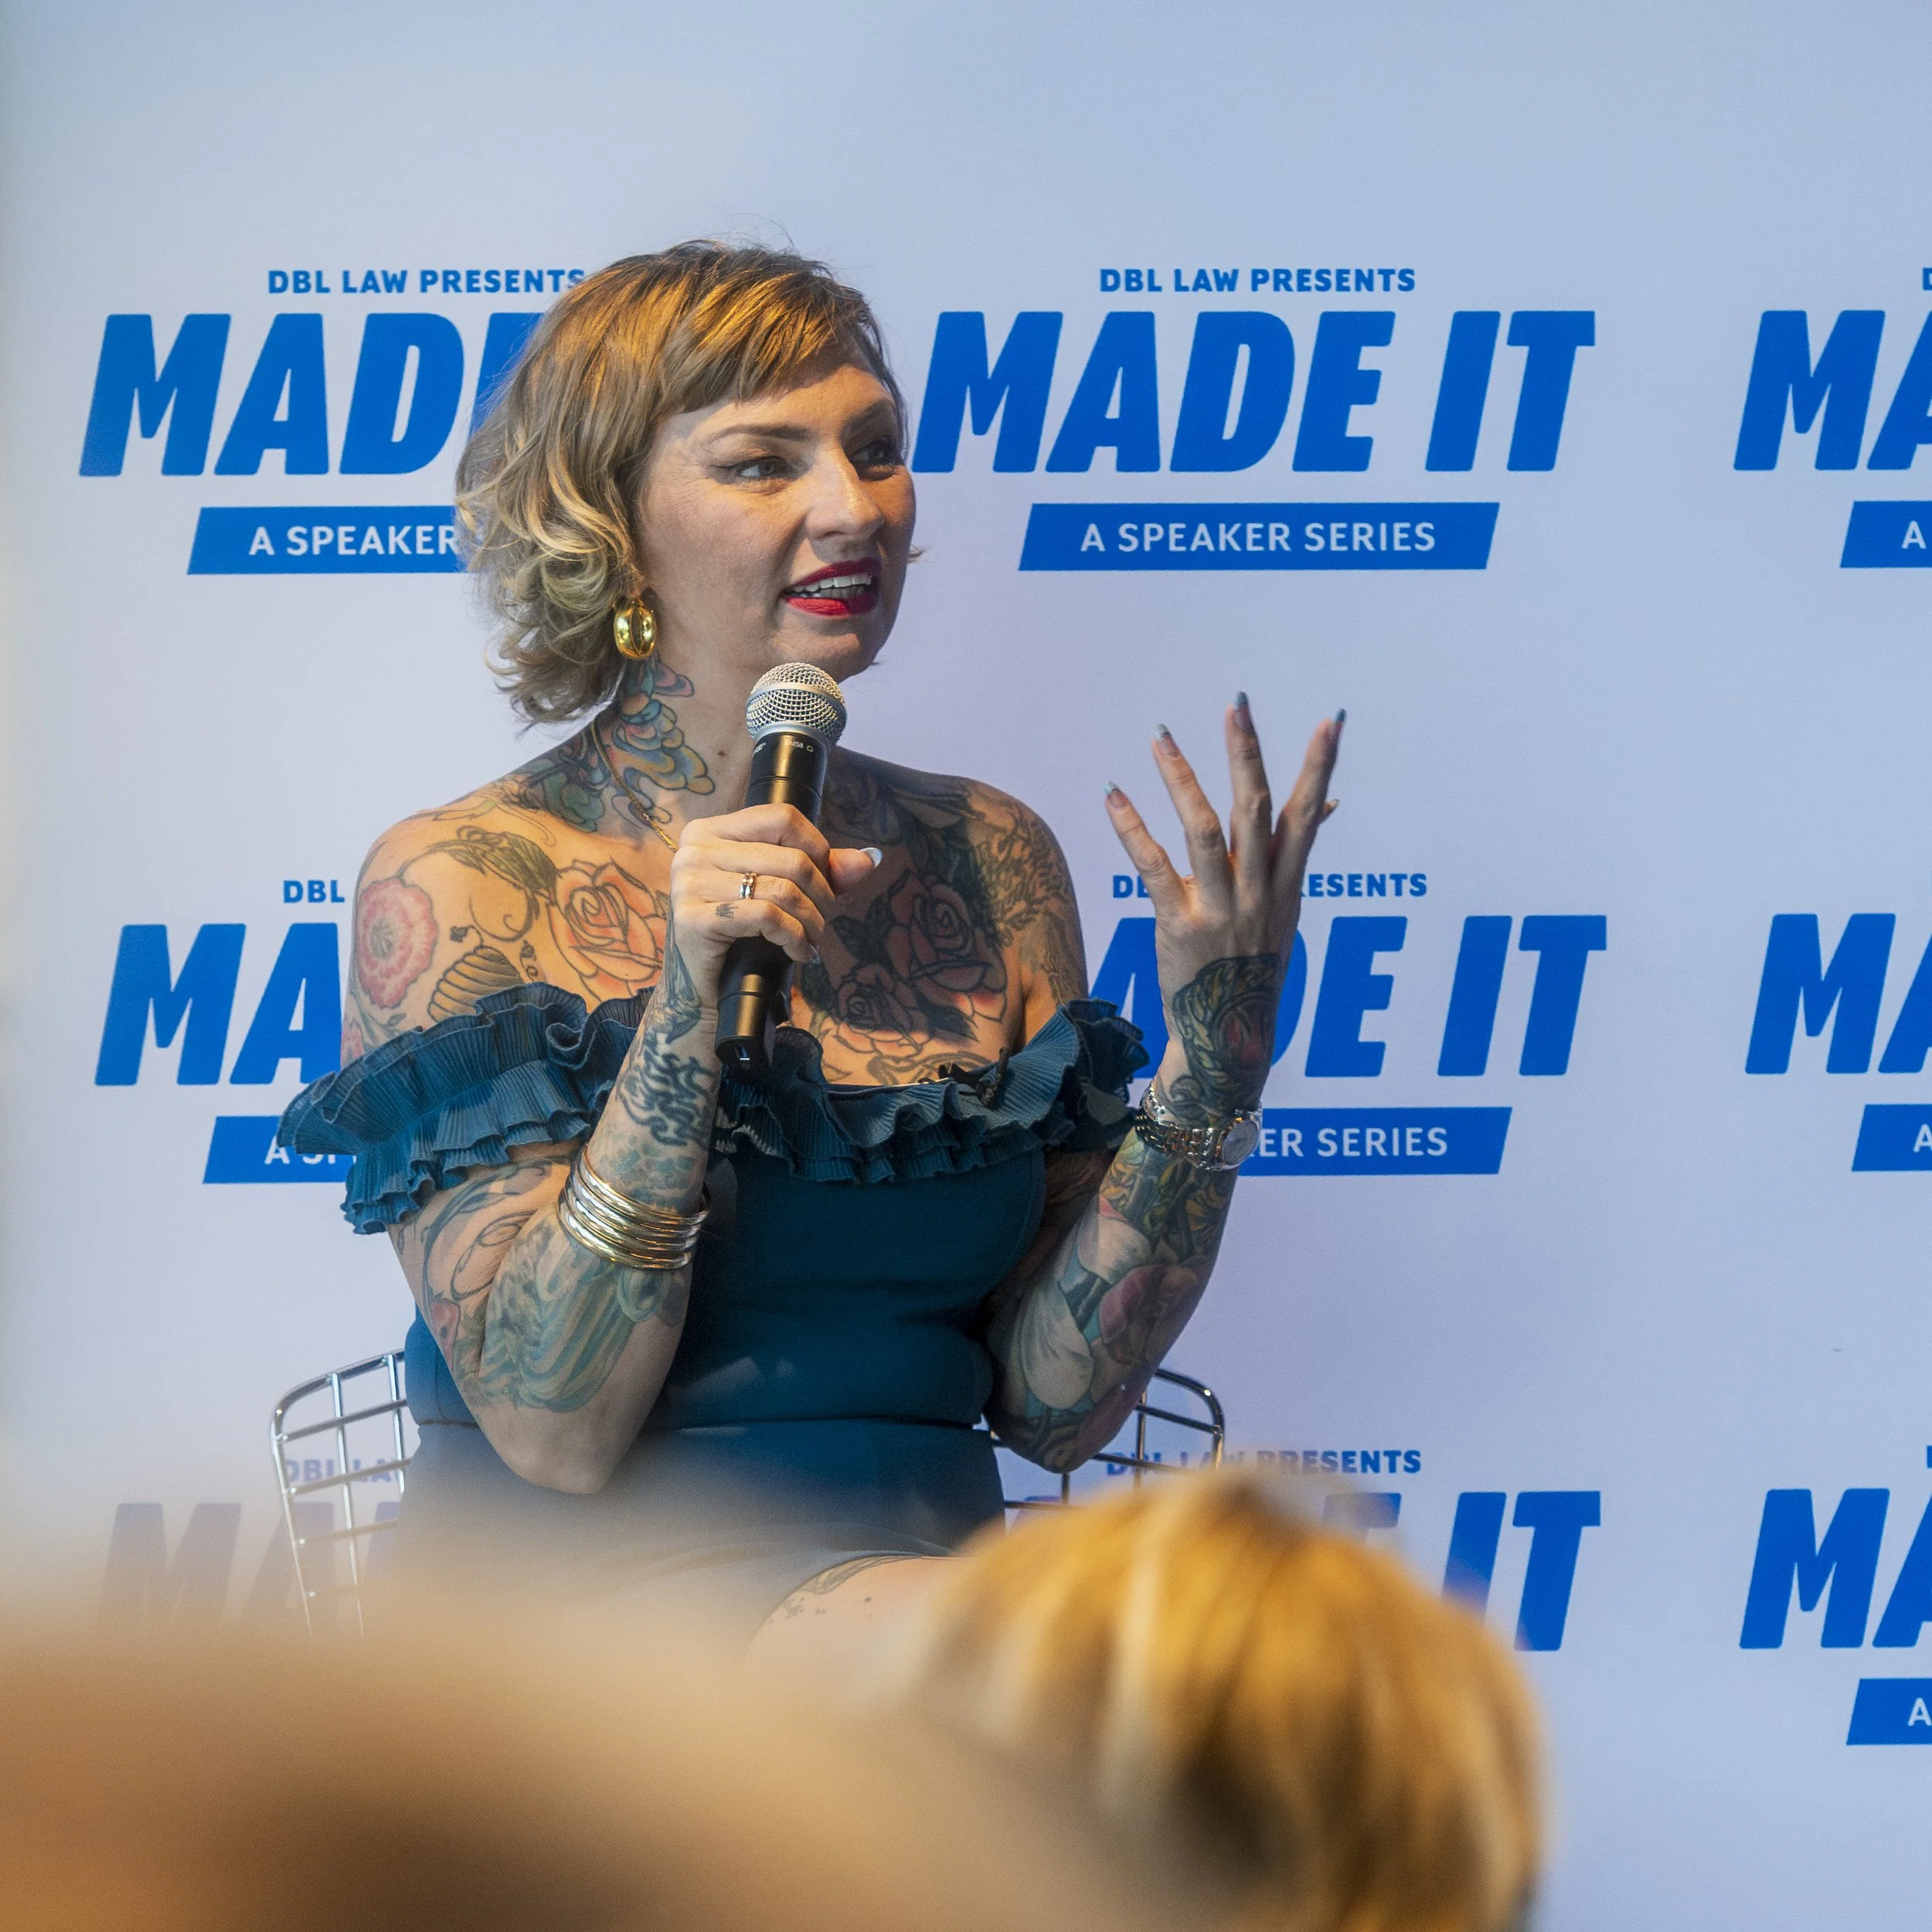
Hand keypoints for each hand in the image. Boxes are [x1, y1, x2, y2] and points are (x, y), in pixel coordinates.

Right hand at [666, 804, 879, 1007]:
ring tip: (813, 940)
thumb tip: (870, 858)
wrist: (703, 993)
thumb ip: (822, 872)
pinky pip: (766, 917)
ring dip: (811, 921)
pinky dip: (794, 937)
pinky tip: (800, 953)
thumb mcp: (780, 895)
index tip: (825, 882)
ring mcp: (689, 883)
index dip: (817, 848)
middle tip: (823, 922)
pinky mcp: (693, 919)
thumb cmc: (742, 939)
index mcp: (711, 831)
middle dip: (821, 894)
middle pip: (789, 857)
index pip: (782, 817)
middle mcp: (694, 849)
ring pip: (782, 889)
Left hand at [1104, 697, 1341, 1115]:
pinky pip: (1154, 867)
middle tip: (1237, 706)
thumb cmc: (1252, 967)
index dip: (1319, 767)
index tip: (1330, 722)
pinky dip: (1132, 828)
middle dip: (1247, 754)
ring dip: (1181, 778)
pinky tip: (1113, 795)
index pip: (1307, 815)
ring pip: (1205, 830)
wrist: (1228, 1037)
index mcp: (1286, 884)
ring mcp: (1220, 908)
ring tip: (1160, 737)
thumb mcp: (1284, 912)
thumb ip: (1292, 854)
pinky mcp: (1180, 924)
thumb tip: (1326, 803)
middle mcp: (1258, 892)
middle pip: (1256, 810)